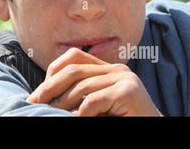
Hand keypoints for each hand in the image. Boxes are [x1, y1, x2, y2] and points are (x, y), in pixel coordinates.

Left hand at [26, 48, 161, 115]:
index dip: (53, 71)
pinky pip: (94, 101)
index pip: (74, 57)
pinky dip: (80, 113)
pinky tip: (75, 120)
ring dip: (62, 105)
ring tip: (51, 115)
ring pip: (82, 87)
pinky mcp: (128, 92)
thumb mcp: (98, 105)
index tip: (39, 92)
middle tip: (33, 102)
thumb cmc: (123, 121)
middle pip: (74, 70)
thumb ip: (81, 94)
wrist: (155, 133)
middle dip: (49, 87)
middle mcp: (118, 69)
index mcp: (109, 69)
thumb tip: (45, 94)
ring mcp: (125, 79)